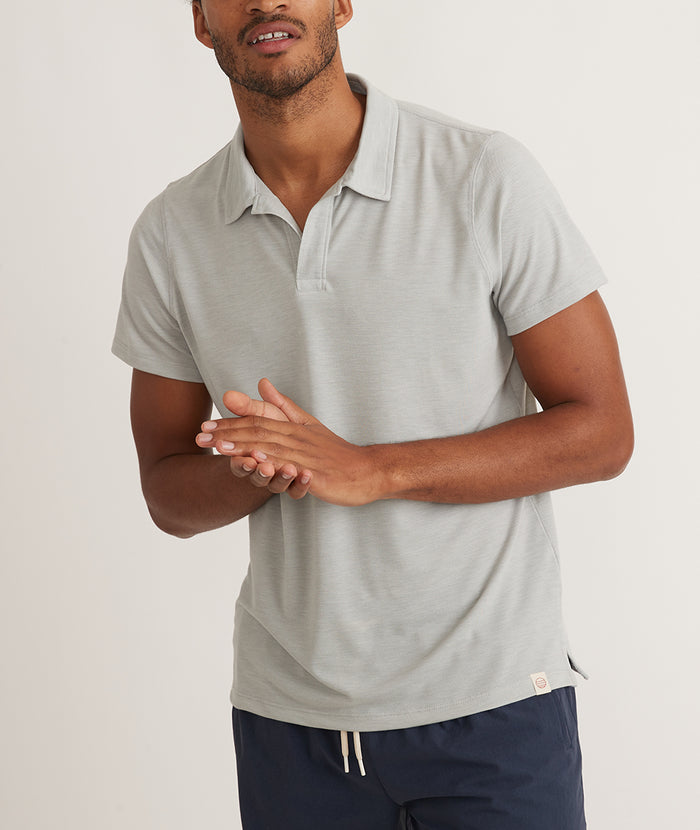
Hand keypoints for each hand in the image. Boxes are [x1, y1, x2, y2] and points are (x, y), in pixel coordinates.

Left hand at [200, 380, 380, 506]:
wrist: (366, 470)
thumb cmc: (335, 451)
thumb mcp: (308, 423)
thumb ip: (283, 405)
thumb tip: (262, 382)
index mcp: (292, 426)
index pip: (256, 421)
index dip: (230, 423)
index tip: (205, 426)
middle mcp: (296, 437)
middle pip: (258, 432)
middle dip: (227, 434)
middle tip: (200, 436)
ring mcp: (306, 455)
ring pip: (271, 448)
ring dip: (244, 448)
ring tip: (219, 449)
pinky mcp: (315, 473)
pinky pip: (293, 468)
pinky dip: (275, 464)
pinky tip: (258, 464)